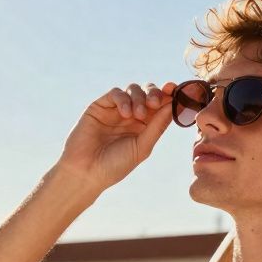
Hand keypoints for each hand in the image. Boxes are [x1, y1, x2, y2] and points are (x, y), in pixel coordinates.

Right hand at [57, 81, 177, 192]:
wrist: (86, 172)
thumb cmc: (115, 165)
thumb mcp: (142, 147)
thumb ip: (157, 126)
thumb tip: (174, 105)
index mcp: (145, 126)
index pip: (161, 106)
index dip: (169, 96)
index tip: (176, 91)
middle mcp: (131, 116)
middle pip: (148, 93)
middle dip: (155, 93)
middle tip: (155, 103)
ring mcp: (115, 110)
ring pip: (133, 89)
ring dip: (140, 98)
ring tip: (138, 115)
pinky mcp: (100, 106)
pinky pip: (115, 93)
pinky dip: (123, 99)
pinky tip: (125, 114)